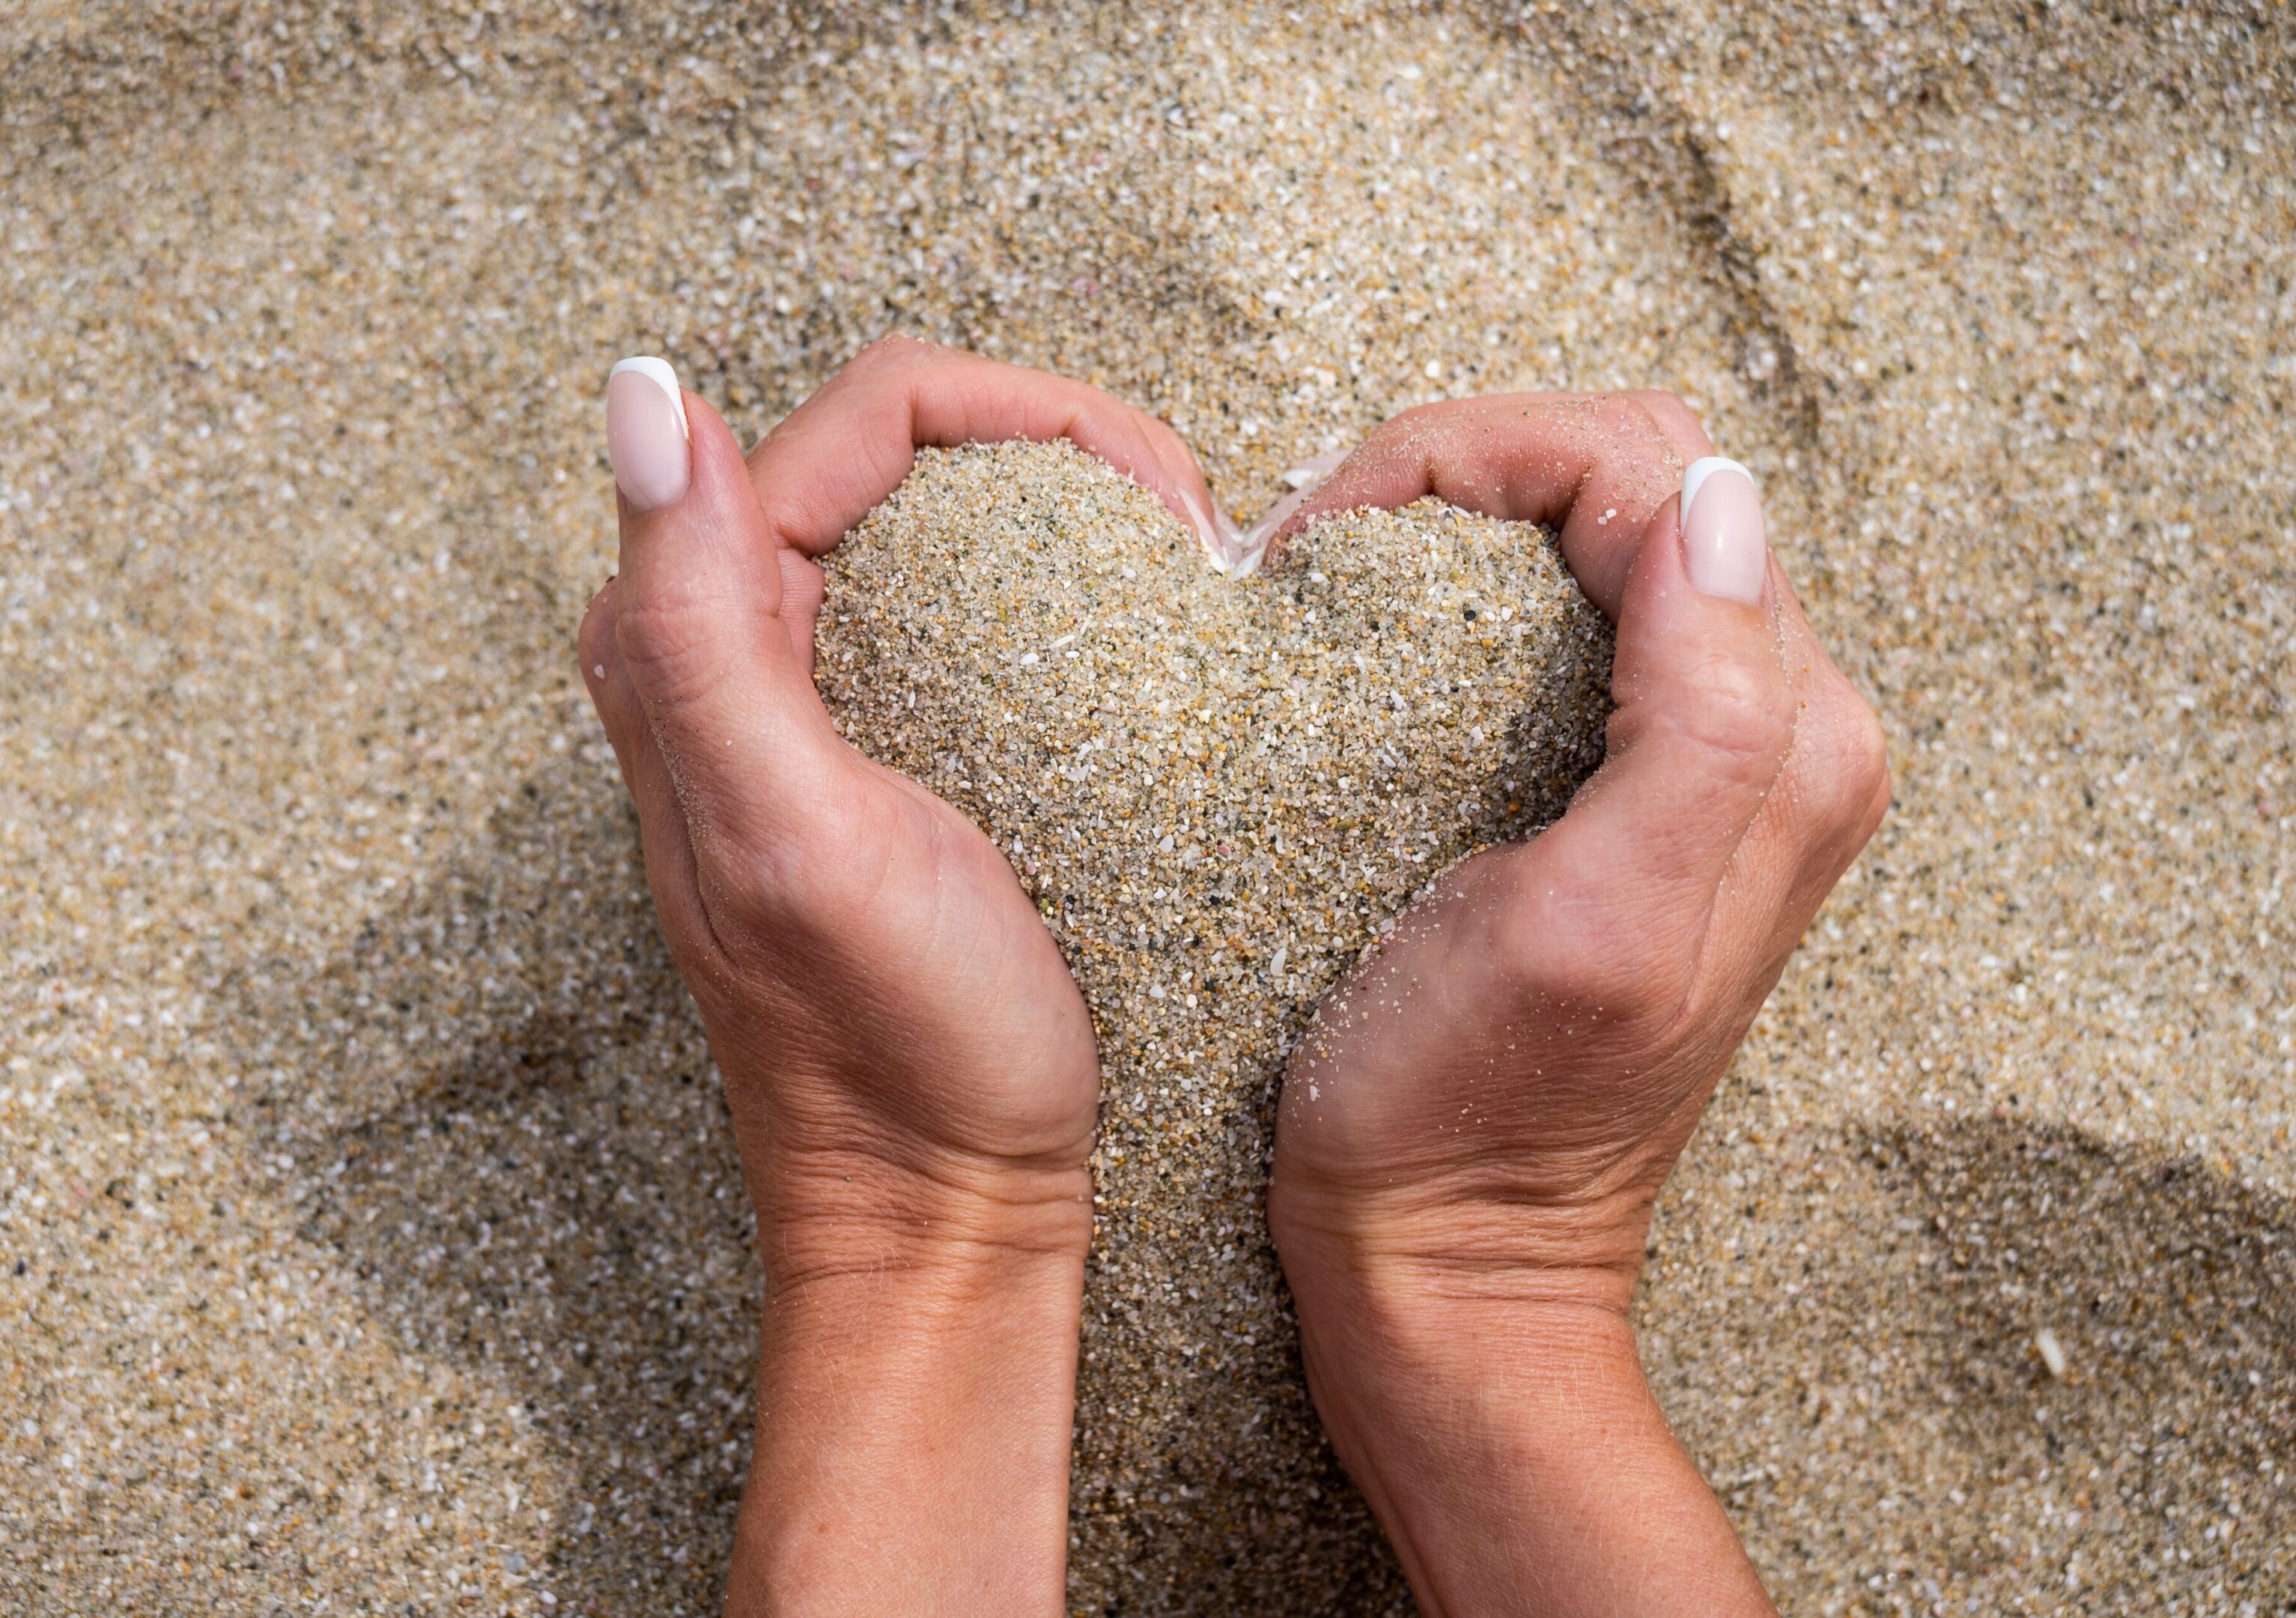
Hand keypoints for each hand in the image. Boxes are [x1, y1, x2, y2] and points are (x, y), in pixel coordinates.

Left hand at [579, 337, 1229, 1615]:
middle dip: (1062, 446)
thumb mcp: (797, 840)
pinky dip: (1063, 590)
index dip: (1030, 415)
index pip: (869, 416)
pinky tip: (1138, 640)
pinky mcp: (887, 749)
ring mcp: (813, 695)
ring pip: (943, 515)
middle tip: (1191, 537)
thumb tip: (643, 393)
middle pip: (904, 445)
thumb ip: (698, 627)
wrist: (942, 1213)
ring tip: (1186, 576)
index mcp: (695, 633)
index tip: (1165, 502)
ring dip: (1072, 510)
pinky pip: (968, 604)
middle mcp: (733, 642)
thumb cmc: (893, 1051)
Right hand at [1260, 394, 1889, 1616]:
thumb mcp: (1590, 929)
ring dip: (1462, 515)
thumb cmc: (1474, 1120)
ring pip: (1604, 526)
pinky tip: (1380, 634)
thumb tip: (1716, 501)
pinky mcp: (1639, 787)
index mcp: (1790, 737)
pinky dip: (1471, 581)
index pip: (1651, 467)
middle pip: (1639, 475)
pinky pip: (1577, 610)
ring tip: (1327, 574)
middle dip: (1466, 466)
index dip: (1473, 457)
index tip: (1325, 535)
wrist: (1452, 1266)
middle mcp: (1783, 726)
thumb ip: (1703, 717)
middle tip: (1313, 544)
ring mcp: (1715, 755)